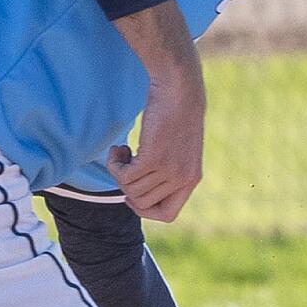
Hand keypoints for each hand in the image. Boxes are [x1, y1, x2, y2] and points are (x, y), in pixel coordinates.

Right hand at [108, 77, 204, 221]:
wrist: (179, 91)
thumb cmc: (176, 115)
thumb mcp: (179, 150)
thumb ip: (168, 172)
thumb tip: (139, 195)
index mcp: (191, 180)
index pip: (168, 215)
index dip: (146, 210)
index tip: (132, 196)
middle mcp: (183, 179)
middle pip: (142, 203)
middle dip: (127, 186)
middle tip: (126, 164)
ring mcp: (169, 171)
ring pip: (130, 190)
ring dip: (119, 172)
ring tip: (123, 151)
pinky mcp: (153, 159)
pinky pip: (124, 176)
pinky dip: (115, 164)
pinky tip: (120, 148)